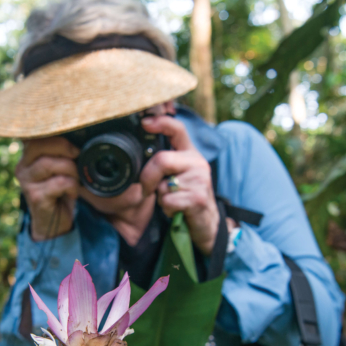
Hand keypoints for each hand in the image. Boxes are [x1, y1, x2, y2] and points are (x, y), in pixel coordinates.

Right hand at [16, 137, 80, 240]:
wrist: (55, 224)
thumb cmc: (61, 192)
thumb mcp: (60, 168)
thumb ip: (61, 152)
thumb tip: (79, 134)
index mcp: (28, 157)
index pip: (36, 135)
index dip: (57, 136)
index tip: (73, 146)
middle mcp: (23, 167)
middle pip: (39, 145)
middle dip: (64, 148)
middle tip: (77, 156)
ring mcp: (27, 182)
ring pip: (49, 163)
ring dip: (70, 169)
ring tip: (76, 178)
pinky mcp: (35, 197)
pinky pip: (59, 182)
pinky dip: (72, 186)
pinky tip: (73, 192)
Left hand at [139, 115, 220, 254]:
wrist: (206, 223)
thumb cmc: (185, 197)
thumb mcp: (176, 175)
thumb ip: (164, 162)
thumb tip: (139, 153)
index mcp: (189, 153)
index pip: (177, 130)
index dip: (161, 122)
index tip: (145, 122)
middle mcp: (197, 162)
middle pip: (162, 159)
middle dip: (147, 177)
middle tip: (147, 189)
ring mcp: (200, 179)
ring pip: (162, 184)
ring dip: (160, 197)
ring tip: (172, 200)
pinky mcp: (198, 197)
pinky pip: (168, 200)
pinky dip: (166, 209)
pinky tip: (177, 209)